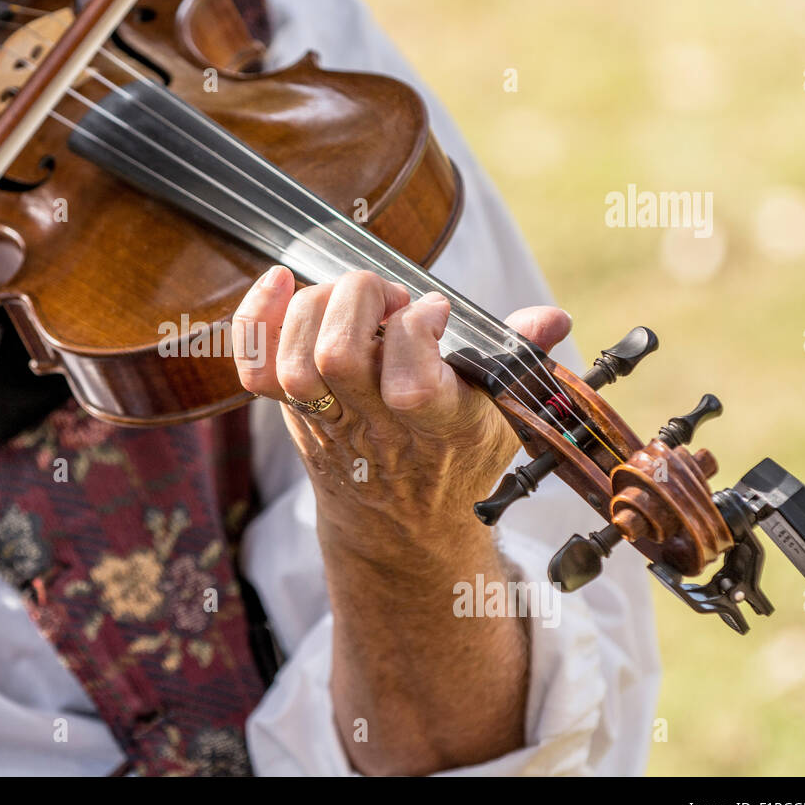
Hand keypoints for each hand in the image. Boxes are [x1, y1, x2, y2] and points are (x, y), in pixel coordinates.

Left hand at [231, 266, 571, 544]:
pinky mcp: (290, 411)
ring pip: (295, 359)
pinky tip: (279, 281)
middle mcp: (374, 425)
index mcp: (436, 427)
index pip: (411, 384)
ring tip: (352, 300)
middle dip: (361, 300)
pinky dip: (256, 317)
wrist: (400, 523)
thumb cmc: (454, 454)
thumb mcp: (502, 413)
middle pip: (338, 357)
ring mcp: (325, 420)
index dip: (418, 331)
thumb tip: (551, 318)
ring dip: (319, 305)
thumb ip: (520, 358)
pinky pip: (253, 366)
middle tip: (388, 298)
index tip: (437, 312)